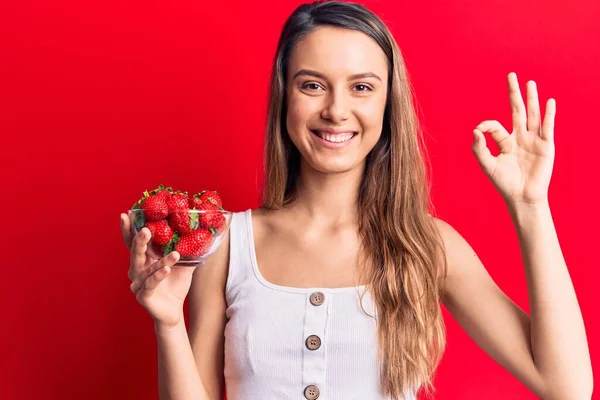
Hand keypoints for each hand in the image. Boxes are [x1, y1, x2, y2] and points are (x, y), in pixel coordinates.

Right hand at [120, 213, 195, 329]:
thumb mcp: (184, 265)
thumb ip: (189, 251)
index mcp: (144, 260)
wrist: (174, 311)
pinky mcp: (143, 296)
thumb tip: (203, 234)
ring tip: (175, 254)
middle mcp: (137, 270)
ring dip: (161, 261)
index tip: (126, 214)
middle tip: (146, 230)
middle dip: (139, 240)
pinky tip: (166, 269)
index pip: (133, 242)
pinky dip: (159, 276)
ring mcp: (138, 284)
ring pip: (147, 269)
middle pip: (135, 253)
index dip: (129, 230)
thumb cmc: (175, 286)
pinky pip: (151, 284)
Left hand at [472, 72, 555, 205]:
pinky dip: (548, 115)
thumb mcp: (487, 166)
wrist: (522, 197)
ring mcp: (534, 140)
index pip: (496, 126)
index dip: (487, 126)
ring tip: (530, 83)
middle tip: (511, 75)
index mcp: (506, 142)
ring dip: (531, 99)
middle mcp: (520, 138)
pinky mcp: (545, 146)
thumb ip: (479, 149)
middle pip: (517, 111)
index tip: (480, 130)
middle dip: (514, 94)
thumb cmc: (504, 183)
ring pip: (532, 115)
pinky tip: (549, 102)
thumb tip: (475, 130)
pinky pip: (547, 127)